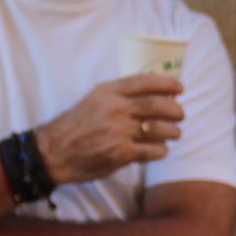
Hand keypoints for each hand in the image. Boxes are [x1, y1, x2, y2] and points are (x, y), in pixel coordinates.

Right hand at [36, 73, 184, 183]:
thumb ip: (120, 94)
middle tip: (181, 114)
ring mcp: (119, 131)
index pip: (145, 82)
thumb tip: (154, 92)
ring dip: (172, 131)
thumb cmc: (77, 124)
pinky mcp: (121, 153)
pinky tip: (159, 149)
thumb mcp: (95, 99)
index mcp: (109, 92)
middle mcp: (116, 109)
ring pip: (160, 129)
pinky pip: (152, 150)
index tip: (180, 87)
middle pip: (158, 105)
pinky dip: (161, 150)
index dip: (167, 84)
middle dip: (175, 110)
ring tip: (175, 133)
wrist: (54, 151)